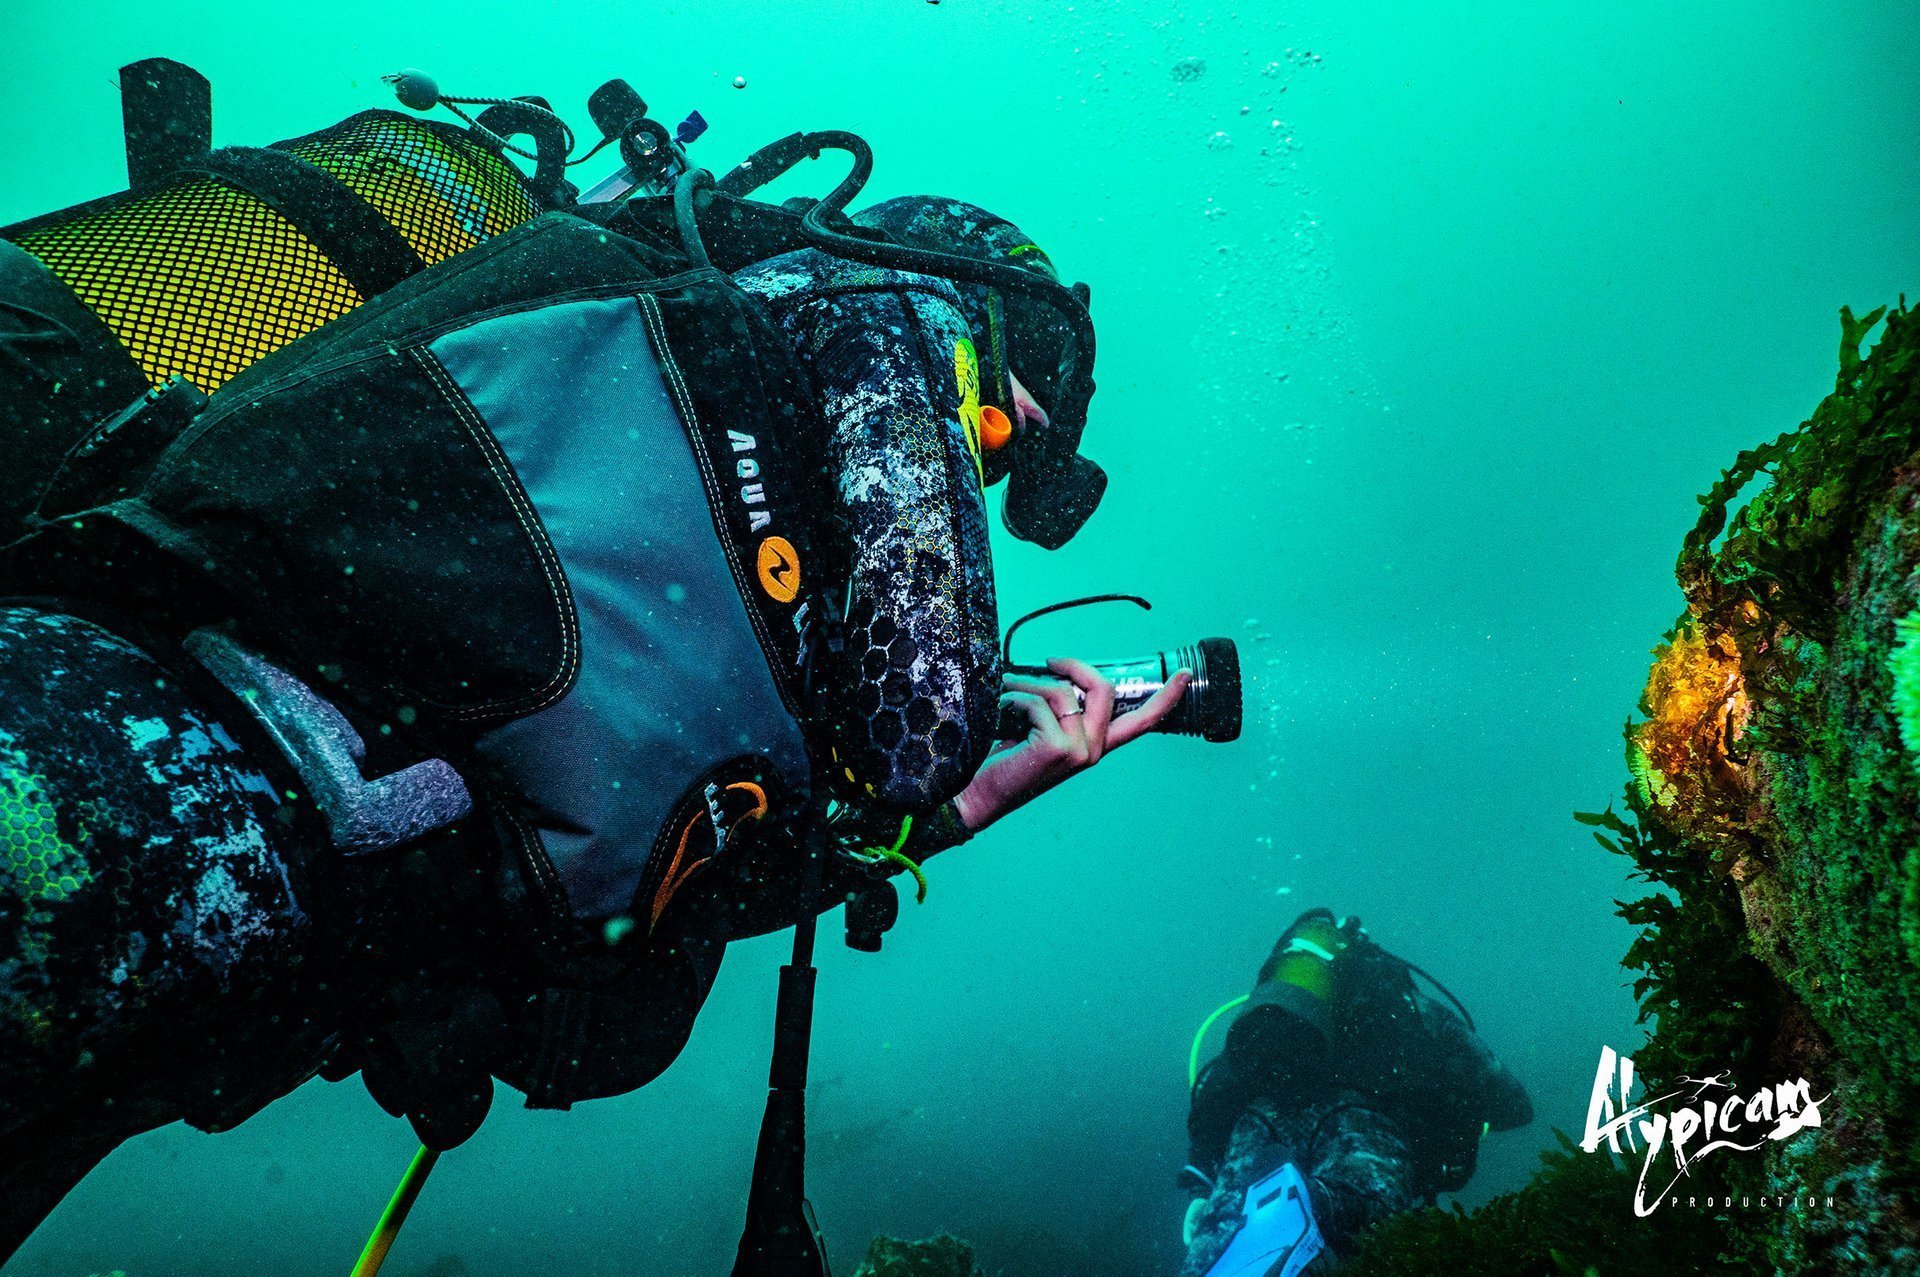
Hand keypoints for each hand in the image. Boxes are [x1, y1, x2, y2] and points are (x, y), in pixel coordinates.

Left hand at [951, 657, 1192, 833]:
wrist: (974, 794)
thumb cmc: (1002, 759)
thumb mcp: (1039, 729)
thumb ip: (1059, 707)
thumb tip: (1057, 671)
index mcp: (1095, 747)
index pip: (1141, 722)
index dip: (1166, 698)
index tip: (1187, 676)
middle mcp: (1093, 751)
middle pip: (1103, 690)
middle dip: (1074, 665)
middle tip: (1048, 660)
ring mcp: (1079, 751)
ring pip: (1061, 692)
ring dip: (1026, 684)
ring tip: (1004, 696)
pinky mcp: (1058, 747)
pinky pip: (1036, 702)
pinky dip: (1012, 700)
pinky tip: (999, 716)